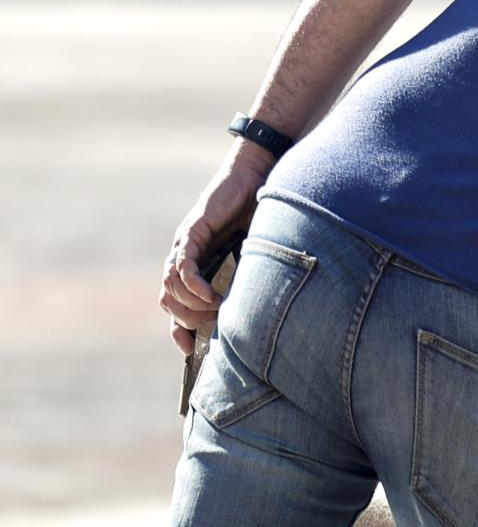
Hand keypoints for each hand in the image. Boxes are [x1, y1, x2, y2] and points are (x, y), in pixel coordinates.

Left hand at [159, 143, 269, 353]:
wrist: (256, 176)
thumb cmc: (259, 213)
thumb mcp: (254, 254)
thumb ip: (247, 276)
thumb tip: (254, 310)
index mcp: (198, 264)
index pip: (175, 304)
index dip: (178, 329)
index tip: (189, 350)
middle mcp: (185, 257)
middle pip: (169, 301)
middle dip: (188, 320)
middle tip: (215, 323)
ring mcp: (185, 245)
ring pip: (171, 287)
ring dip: (192, 305)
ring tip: (217, 308)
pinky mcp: (193, 232)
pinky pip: (183, 266)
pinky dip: (194, 285)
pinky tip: (211, 296)